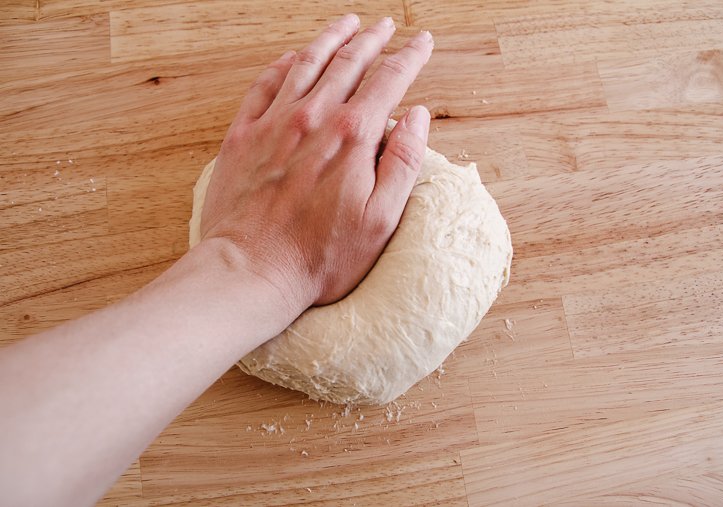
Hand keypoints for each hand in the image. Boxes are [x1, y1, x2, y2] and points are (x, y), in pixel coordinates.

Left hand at [199, 14, 432, 308]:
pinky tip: (291, 57)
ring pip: (306, 63)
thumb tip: (416, 116)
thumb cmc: (320, 256)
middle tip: (386, 25)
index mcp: (353, 136)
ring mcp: (274, 123)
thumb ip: (404, 164)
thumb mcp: (380, 220)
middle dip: (372, 39)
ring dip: (330, 39)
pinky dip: (282, 64)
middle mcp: (314, 118)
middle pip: (349, 62)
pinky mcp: (243, 136)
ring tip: (346, 23)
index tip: (422, 43)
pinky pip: (264, 84)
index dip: (409, 57)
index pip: (389, 80)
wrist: (251, 270)